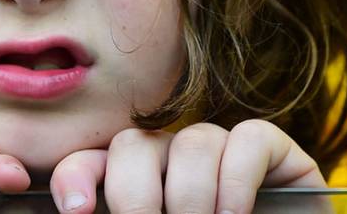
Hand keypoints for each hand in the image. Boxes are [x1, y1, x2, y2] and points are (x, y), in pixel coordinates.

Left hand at [48, 119, 325, 213]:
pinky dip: (236, 180)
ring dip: (191, 196)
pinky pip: (247, 139)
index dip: (77, 176)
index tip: (76, 212)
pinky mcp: (270, 147)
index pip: (92, 162)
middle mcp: (173, 159)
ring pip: (192, 141)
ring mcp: (220, 149)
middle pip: (135, 145)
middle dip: (135, 195)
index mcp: (138, 182)